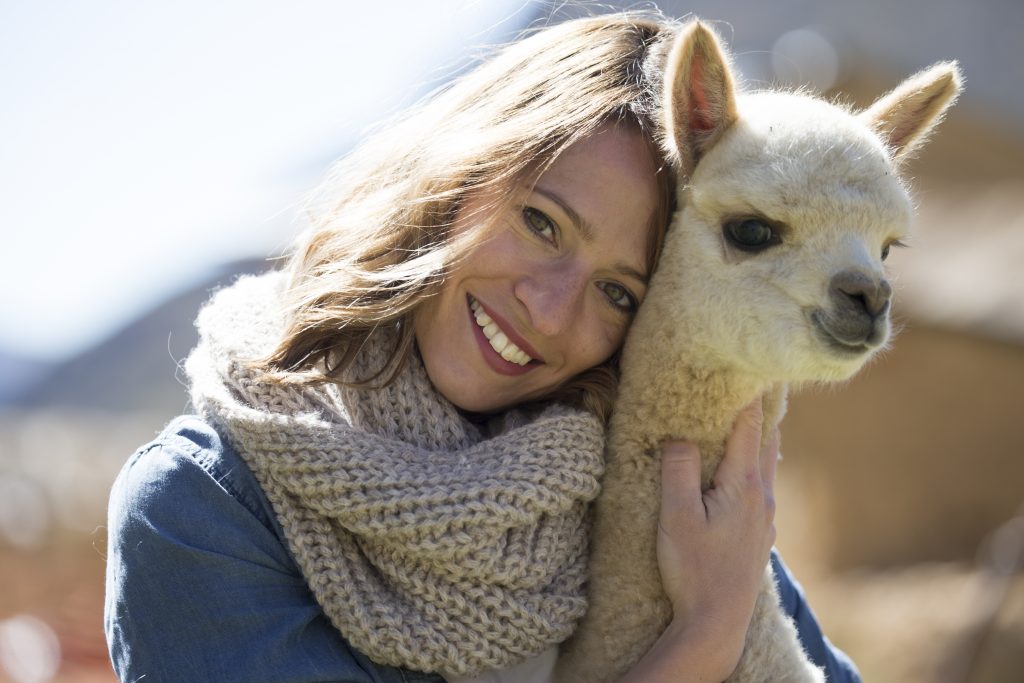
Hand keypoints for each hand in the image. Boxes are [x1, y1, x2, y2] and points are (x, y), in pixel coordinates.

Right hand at [654, 397, 779, 677]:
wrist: (717, 622)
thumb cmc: (694, 569)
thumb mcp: (677, 516)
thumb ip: (678, 470)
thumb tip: (679, 436)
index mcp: (743, 486)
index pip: (748, 427)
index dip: (748, 395)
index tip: (752, 366)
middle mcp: (762, 498)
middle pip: (767, 442)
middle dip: (763, 410)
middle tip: (763, 380)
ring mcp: (765, 520)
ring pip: (767, 466)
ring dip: (762, 438)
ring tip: (758, 416)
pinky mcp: (759, 538)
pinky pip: (762, 488)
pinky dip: (758, 466)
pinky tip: (749, 472)